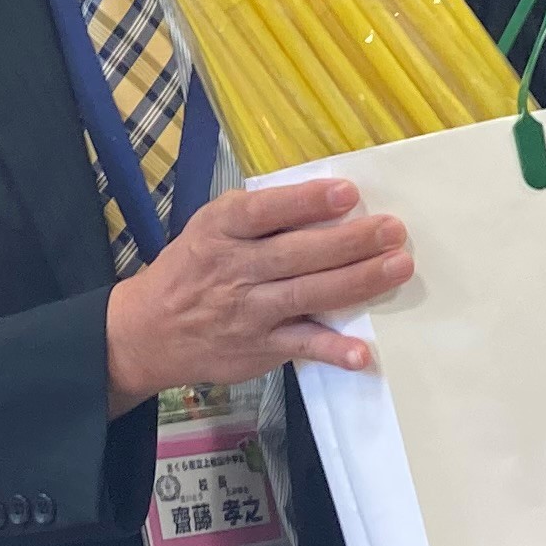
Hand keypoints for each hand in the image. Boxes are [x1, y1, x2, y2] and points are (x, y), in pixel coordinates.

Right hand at [104, 178, 412, 413]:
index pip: (264, 212)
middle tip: (393, 230)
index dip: (306, 202)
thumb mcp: (208, 229)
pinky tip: (362, 352)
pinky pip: (302, 347)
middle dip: (350, 241)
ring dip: (357, 282)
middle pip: (297, 253)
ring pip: (308, 294)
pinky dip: (332, 351)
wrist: (148, 332)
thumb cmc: (191, 269)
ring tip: (397, 267)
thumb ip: (256, 215)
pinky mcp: (260, 347)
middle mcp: (234, 270)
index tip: (348, 193)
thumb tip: (321, 198)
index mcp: (219, 231)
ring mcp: (248, 312)